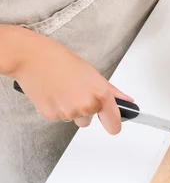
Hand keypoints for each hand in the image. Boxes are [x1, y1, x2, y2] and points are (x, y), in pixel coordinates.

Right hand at [10, 27, 131, 134]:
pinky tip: (52, 93)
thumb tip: (127, 101)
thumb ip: (111, 91)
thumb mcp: (92, 73)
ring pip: (74, 119)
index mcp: (100, 95)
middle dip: (85, 110)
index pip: (114, 125)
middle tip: (74, 91)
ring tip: (62, 89)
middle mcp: (86, 106)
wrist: (30, 57)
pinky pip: (59, 117)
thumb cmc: (60, 60)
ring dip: (70, 109)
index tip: (110, 122)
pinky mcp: (51, 115)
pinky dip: (56, 108)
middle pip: (89, 121)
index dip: (112, 124)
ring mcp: (68, 112)